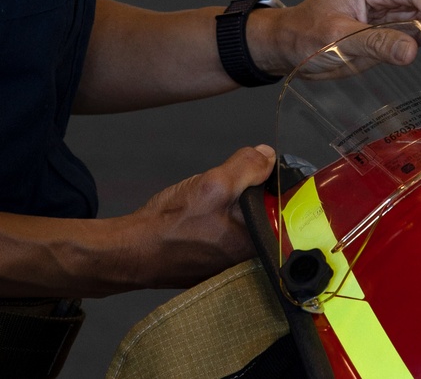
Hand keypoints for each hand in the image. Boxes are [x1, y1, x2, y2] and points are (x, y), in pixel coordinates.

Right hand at [125, 144, 274, 288]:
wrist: (136, 250)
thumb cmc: (171, 224)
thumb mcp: (212, 184)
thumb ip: (245, 167)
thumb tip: (268, 156)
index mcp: (258, 244)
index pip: (285, 208)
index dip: (274, 183)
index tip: (259, 171)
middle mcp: (251, 259)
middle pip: (265, 214)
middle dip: (249, 194)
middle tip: (225, 187)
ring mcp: (232, 264)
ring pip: (246, 222)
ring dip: (234, 206)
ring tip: (207, 204)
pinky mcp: (216, 263)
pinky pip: (230, 233)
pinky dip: (221, 220)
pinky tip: (200, 217)